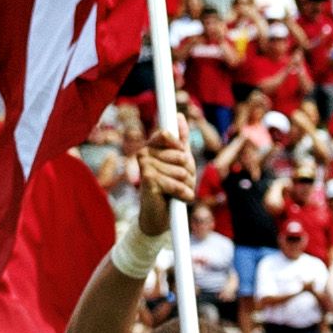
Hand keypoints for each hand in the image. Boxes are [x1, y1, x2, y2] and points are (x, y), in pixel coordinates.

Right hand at [120, 128, 197, 247]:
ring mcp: (145, 167)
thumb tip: (179, 116)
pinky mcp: (148, 182)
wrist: (159, 216)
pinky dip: (183, 195)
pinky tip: (177, 199)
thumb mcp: (180, 161)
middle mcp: (143, 154)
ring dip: (186, 185)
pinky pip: (177, 184)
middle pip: (181, 156)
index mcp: (151, 147)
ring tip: (177, 191)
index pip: (167, 134)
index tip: (181, 158)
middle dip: (188, 172)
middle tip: (179, 182)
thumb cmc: (171, 186)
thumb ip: (181, 140)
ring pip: (182, 172)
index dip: (180, 148)